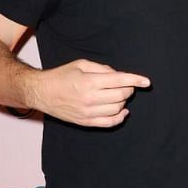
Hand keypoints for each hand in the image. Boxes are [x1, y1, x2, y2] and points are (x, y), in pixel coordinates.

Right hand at [26, 59, 149, 126]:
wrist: (41, 92)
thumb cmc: (61, 76)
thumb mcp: (81, 64)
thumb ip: (103, 69)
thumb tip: (120, 75)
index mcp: (89, 82)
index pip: (120, 81)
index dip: (136, 80)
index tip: (147, 81)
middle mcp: (89, 98)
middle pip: (121, 95)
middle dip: (128, 88)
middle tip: (124, 84)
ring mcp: (87, 112)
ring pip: (118, 108)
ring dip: (123, 100)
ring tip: (116, 94)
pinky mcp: (85, 121)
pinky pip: (109, 123)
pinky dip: (120, 117)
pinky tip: (123, 110)